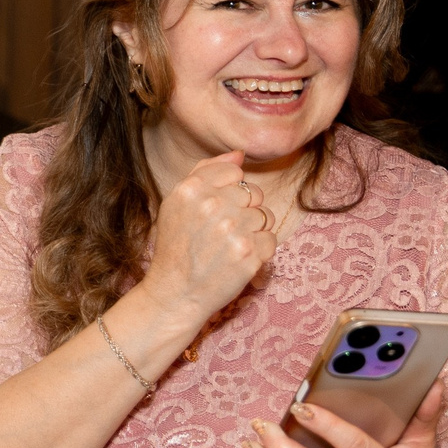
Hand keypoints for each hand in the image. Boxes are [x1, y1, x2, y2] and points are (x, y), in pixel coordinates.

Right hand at [142, 150, 275, 323]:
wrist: (175, 293)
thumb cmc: (178, 246)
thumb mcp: (177, 203)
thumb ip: (205, 172)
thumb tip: (238, 155)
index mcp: (191, 189)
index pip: (235, 174)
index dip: (229, 192)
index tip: (216, 211)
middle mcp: (212, 206)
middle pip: (253, 194)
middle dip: (244, 211)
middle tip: (222, 233)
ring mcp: (232, 231)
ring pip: (265, 216)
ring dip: (253, 231)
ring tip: (230, 246)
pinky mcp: (249, 255)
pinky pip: (271, 239)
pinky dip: (259, 251)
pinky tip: (239, 259)